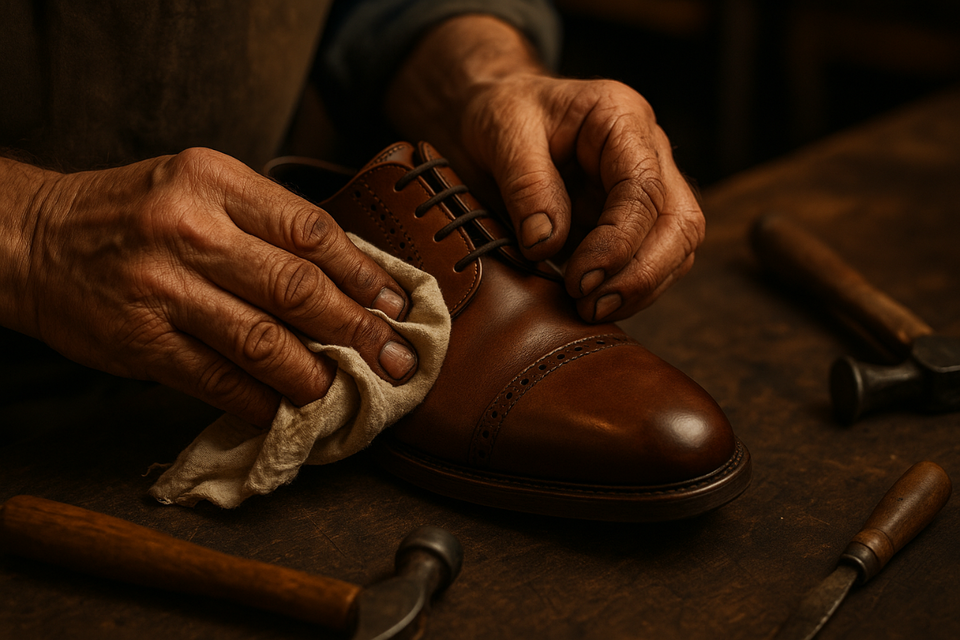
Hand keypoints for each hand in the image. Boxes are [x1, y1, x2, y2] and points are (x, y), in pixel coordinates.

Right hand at [7, 149, 416, 425]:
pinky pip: (217, 381)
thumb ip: (268, 223)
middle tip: (397, 358)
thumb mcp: (202, 189)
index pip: (312, 229)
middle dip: (358, 330)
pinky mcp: (140, 342)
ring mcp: (162, 288)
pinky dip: (261, 402)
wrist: (32, 239)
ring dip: (317, 375)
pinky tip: (288, 411)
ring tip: (349, 390)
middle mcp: (190, 230)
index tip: (398, 303)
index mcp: (216, 181)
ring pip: (263, 341)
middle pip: (297, 287)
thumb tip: (351, 277)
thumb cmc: (133, 213)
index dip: (365, 273)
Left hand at [386, 15, 703, 322]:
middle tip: (592, 306)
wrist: (494, 114)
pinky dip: (630, 289)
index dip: (618, 243)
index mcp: (621, 119)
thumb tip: (546, 245)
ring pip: (677, 247)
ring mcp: (646, 188)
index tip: (580, 280)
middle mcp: (648, 152)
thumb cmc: (502, 113)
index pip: (644, 188)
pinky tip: (595, 305)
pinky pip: (651, 261)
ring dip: (641, 287)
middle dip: (643, 273)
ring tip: (591, 311)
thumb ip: (527, 186)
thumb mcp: (503, 132)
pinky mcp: (632, 220)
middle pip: (680, 221)